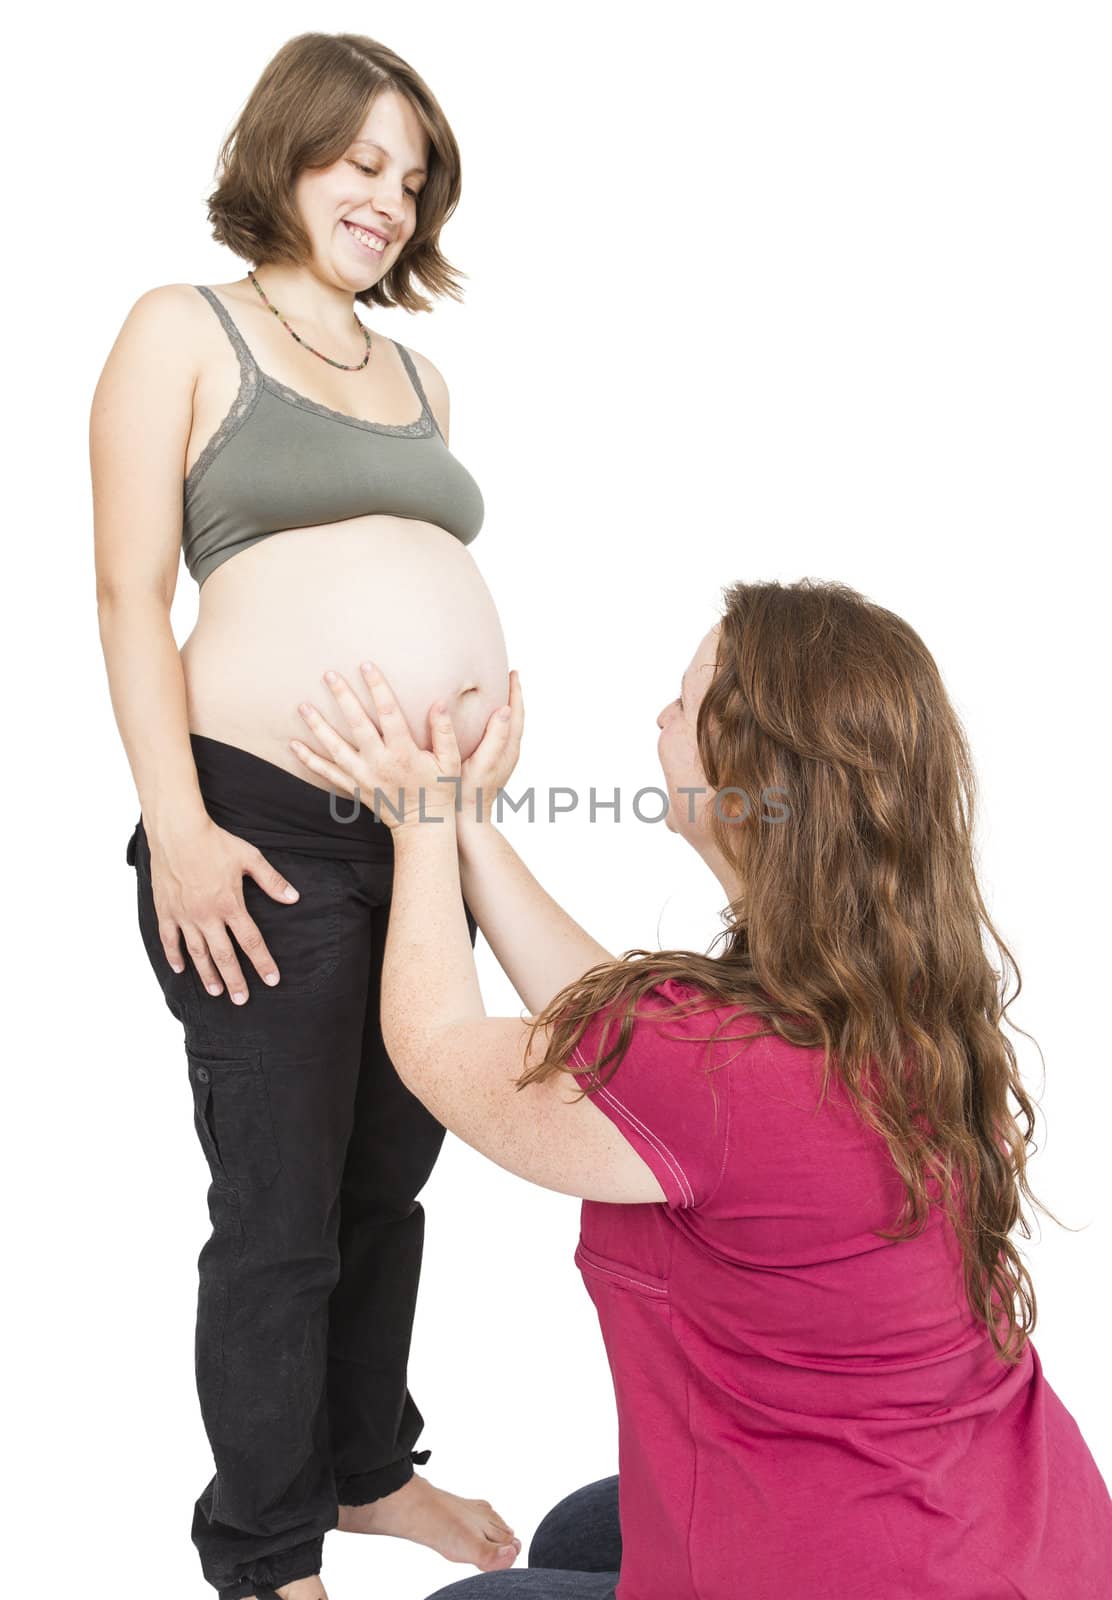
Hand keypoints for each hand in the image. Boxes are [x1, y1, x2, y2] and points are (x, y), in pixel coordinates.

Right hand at [146, 817, 299, 1001]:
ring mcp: (184, 915)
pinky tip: (180, 969)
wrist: (178, 831)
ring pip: (197, 953)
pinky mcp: (166, 910)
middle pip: (224, 956)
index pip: (251, 941)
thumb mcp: (250, 858)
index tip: (272, 980)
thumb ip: (272, 881)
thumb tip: (294, 898)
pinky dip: (174, 956)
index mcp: (230, 904)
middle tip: (241, 1000)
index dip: (262, 962)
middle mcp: (207, 915)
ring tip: (216, 991)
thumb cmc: (215, 842)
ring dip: (207, 974)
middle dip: (235, 980)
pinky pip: (169, 939)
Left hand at [290, 662, 464, 829]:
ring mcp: (363, 775)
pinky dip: (309, 760)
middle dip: (343, 698)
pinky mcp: (353, 787)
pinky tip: (293, 745)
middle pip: (357, 725)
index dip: (378, 688)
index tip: (367, 666)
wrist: (422, 826)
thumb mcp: (451, 761)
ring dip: (318, 726)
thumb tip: (439, 703)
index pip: (389, 713)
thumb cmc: (439, 790)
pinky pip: (326, 773)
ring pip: (335, 748)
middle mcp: (380, 762)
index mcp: (403, 752)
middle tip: (329, 675)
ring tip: (303, 706)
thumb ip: (444, 732)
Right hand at [459, 669, 523, 822]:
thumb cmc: (470, 791)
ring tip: (500, 693)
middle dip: (514, 697)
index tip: (513, 672)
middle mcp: (509, 754)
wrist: (467, 820)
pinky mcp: (491, 767)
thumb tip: (505, 709)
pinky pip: (499, 737)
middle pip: (515, 718)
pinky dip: (498, 723)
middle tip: (509, 676)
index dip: (516, 692)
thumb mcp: (483, 761)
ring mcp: (501, 761)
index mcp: (508, 748)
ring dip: (507, 709)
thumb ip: (496, 736)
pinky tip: (484, 723)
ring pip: (508, 728)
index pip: (516, 713)